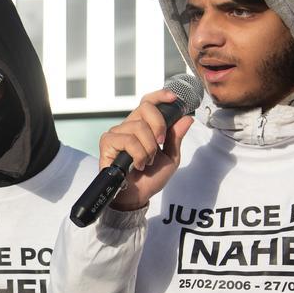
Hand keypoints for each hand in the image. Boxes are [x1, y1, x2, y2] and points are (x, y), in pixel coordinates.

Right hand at [99, 89, 194, 210]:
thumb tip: (186, 118)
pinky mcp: (107, 144)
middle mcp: (128, 127)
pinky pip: (127, 140)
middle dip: (159, 126)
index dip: (159, 96)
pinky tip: (137, 164)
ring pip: (138, 127)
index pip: (147, 103)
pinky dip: (137, 154)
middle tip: (160, 145)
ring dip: (148, 148)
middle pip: (145, 109)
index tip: (174, 99)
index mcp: (143, 127)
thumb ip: (176, 137)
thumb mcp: (171, 157)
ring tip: (146, 162)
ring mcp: (116, 134)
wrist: (138, 196)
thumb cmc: (151, 178)